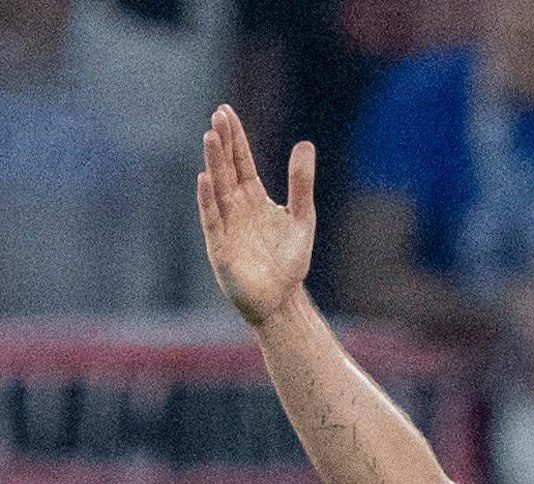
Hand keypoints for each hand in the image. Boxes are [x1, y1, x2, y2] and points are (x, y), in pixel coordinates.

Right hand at [196, 104, 314, 326]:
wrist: (282, 299)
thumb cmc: (288, 260)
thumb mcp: (302, 217)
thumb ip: (301, 183)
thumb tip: (305, 144)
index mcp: (253, 198)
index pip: (241, 161)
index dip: (235, 138)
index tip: (226, 111)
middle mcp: (235, 207)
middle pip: (227, 169)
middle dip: (222, 143)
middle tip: (217, 115)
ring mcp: (225, 225)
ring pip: (217, 189)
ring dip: (213, 163)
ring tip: (210, 137)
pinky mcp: (220, 247)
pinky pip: (212, 220)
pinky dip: (208, 200)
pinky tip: (205, 179)